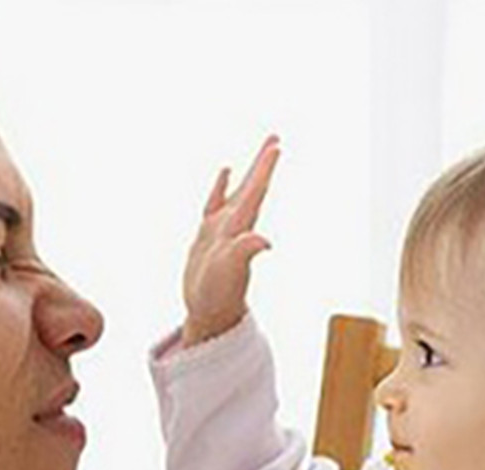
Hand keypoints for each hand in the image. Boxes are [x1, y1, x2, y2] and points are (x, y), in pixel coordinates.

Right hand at [182, 134, 280, 345]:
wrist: (208, 314)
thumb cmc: (219, 296)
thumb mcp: (230, 272)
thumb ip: (244, 252)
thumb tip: (265, 241)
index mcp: (241, 228)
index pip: (256, 192)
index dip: (265, 169)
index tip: (276, 146)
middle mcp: (236, 226)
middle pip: (253, 187)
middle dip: (264, 163)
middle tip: (276, 139)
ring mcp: (222, 230)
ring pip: (238, 192)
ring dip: (250, 172)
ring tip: (262, 152)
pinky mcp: (208, 236)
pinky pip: (216, 202)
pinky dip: (221, 185)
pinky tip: (226, 171)